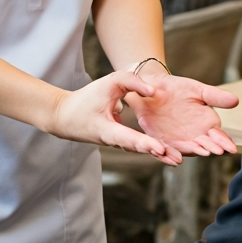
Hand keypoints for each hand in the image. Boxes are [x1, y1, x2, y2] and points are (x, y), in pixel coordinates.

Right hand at [48, 72, 181, 164]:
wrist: (65, 117)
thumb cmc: (85, 100)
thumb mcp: (106, 84)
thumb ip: (130, 82)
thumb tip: (152, 91)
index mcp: (108, 130)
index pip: (129, 138)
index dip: (145, 143)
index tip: (160, 149)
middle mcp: (115, 140)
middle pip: (139, 148)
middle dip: (158, 155)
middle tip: (177, 160)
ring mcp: (118, 142)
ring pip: (140, 149)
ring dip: (159, 155)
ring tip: (177, 160)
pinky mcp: (120, 141)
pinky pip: (138, 145)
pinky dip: (152, 149)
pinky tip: (168, 153)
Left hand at [127, 74, 238, 156]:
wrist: (153, 87)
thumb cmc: (179, 88)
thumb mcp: (197, 90)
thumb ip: (215, 97)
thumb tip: (236, 100)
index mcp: (207, 125)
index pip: (218, 137)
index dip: (223, 141)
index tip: (229, 147)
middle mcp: (195, 136)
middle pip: (205, 145)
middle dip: (210, 148)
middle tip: (217, 151)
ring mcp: (178, 141)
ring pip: (186, 150)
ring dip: (192, 151)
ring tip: (199, 152)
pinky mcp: (161, 141)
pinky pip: (165, 151)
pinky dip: (169, 155)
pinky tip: (174, 159)